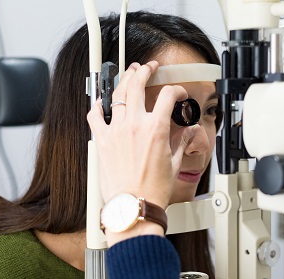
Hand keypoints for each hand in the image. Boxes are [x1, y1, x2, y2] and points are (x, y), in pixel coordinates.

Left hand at [87, 61, 196, 208]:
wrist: (134, 206)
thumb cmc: (153, 190)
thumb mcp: (174, 163)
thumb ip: (181, 142)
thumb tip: (188, 132)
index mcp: (156, 129)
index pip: (168, 96)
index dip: (177, 91)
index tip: (178, 94)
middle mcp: (134, 125)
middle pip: (138, 84)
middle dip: (145, 71)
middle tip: (149, 68)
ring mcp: (116, 131)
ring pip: (117, 94)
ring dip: (124, 80)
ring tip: (128, 74)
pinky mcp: (102, 140)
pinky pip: (95, 115)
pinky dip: (98, 105)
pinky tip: (103, 102)